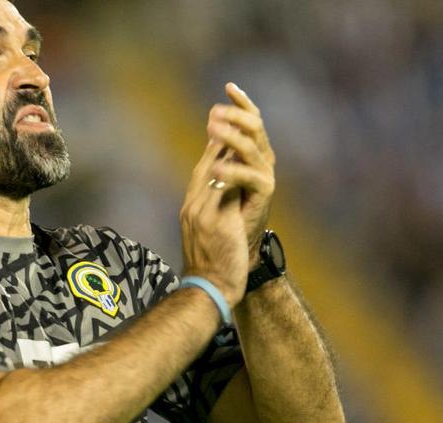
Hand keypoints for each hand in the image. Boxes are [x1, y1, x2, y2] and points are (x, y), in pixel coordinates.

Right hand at [180, 139, 249, 306]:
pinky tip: (250, 155)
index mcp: (192, 207)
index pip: (203, 169)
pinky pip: (226, 186)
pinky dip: (237, 168)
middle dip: (221, 136)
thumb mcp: (213, 232)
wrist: (208, 290)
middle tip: (233, 112)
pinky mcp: (214, 220)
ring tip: (245, 126)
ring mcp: (201, 211)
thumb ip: (218, 208)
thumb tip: (230, 189)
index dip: (216, 146)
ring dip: (230, 145)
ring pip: (215, 169)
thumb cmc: (213, 267)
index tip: (228, 127)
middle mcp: (193, 205)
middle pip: (207, 162)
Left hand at [206, 83, 275, 268]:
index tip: (228, 86)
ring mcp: (262, 181)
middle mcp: (259, 165)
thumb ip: (216, 161)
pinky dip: (233, 171)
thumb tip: (212, 133)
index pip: (247, 124)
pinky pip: (252, 177)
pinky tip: (216, 168)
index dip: (241, 104)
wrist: (223, 265)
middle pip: (255, 130)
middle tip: (217, 111)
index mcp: (246, 159)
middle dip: (237, 116)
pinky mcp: (263, 199)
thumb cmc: (216, 229)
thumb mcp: (211, 188)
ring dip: (232, 137)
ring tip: (213, 129)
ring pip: (253, 149)